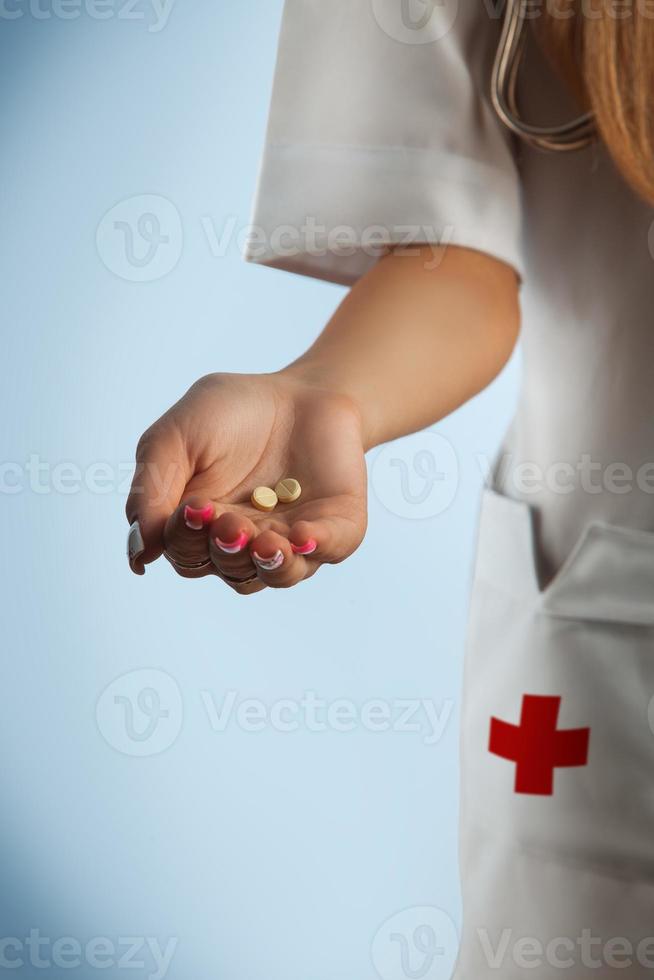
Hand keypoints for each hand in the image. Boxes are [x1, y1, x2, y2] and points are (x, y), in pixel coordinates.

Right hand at [126, 372, 367, 593]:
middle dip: (227, 550)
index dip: (186, 541)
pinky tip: (303, 536)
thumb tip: (139, 552)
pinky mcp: (336, 526)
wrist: (298, 388)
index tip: (193, 508)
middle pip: (230, 570)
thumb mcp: (175, 438)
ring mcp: (293, 538)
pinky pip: (331, 549)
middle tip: (229, 521)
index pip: (187, 555)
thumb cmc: (230, 413)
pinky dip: (317, 545)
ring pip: (278, 575)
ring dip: (270, 563)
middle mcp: (247, 542)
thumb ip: (150, 490)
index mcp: (203, 528)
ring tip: (266, 542)